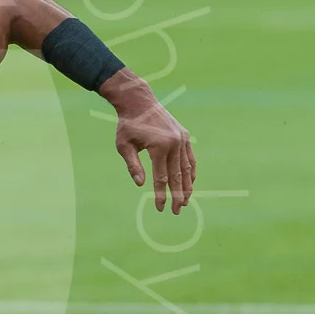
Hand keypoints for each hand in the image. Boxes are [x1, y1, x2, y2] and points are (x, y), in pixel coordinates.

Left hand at [104, 72, 196, 213]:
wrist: (139, 102)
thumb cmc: (127, 126)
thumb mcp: (123, 146)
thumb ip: (133, 166)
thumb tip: (141, 185)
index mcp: (159, 147)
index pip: (161, 178)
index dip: (161, 194)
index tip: (160, 208)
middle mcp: (174, 144)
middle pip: (177, 176)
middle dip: (177, 195)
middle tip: (176, 211)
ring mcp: (182, 139)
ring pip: (186, 168)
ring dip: (187, 186)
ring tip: (185, 201)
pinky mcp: (184, 136)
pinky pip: (190, 158)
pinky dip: (191, 171)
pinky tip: (190, 183)